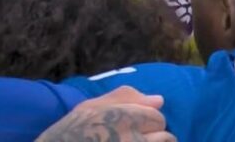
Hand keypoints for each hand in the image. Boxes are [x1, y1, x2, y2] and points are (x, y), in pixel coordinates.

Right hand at [36, 86, 174, 141]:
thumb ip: (126, 98)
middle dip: (153, 137)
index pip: (157, 118)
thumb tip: (159, 100)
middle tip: (130, 140)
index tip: (134, 127)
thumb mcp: (90, 107)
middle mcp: (132, 138)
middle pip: (164, 136)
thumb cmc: (70, 132)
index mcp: (124, 118)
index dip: (148, 122)